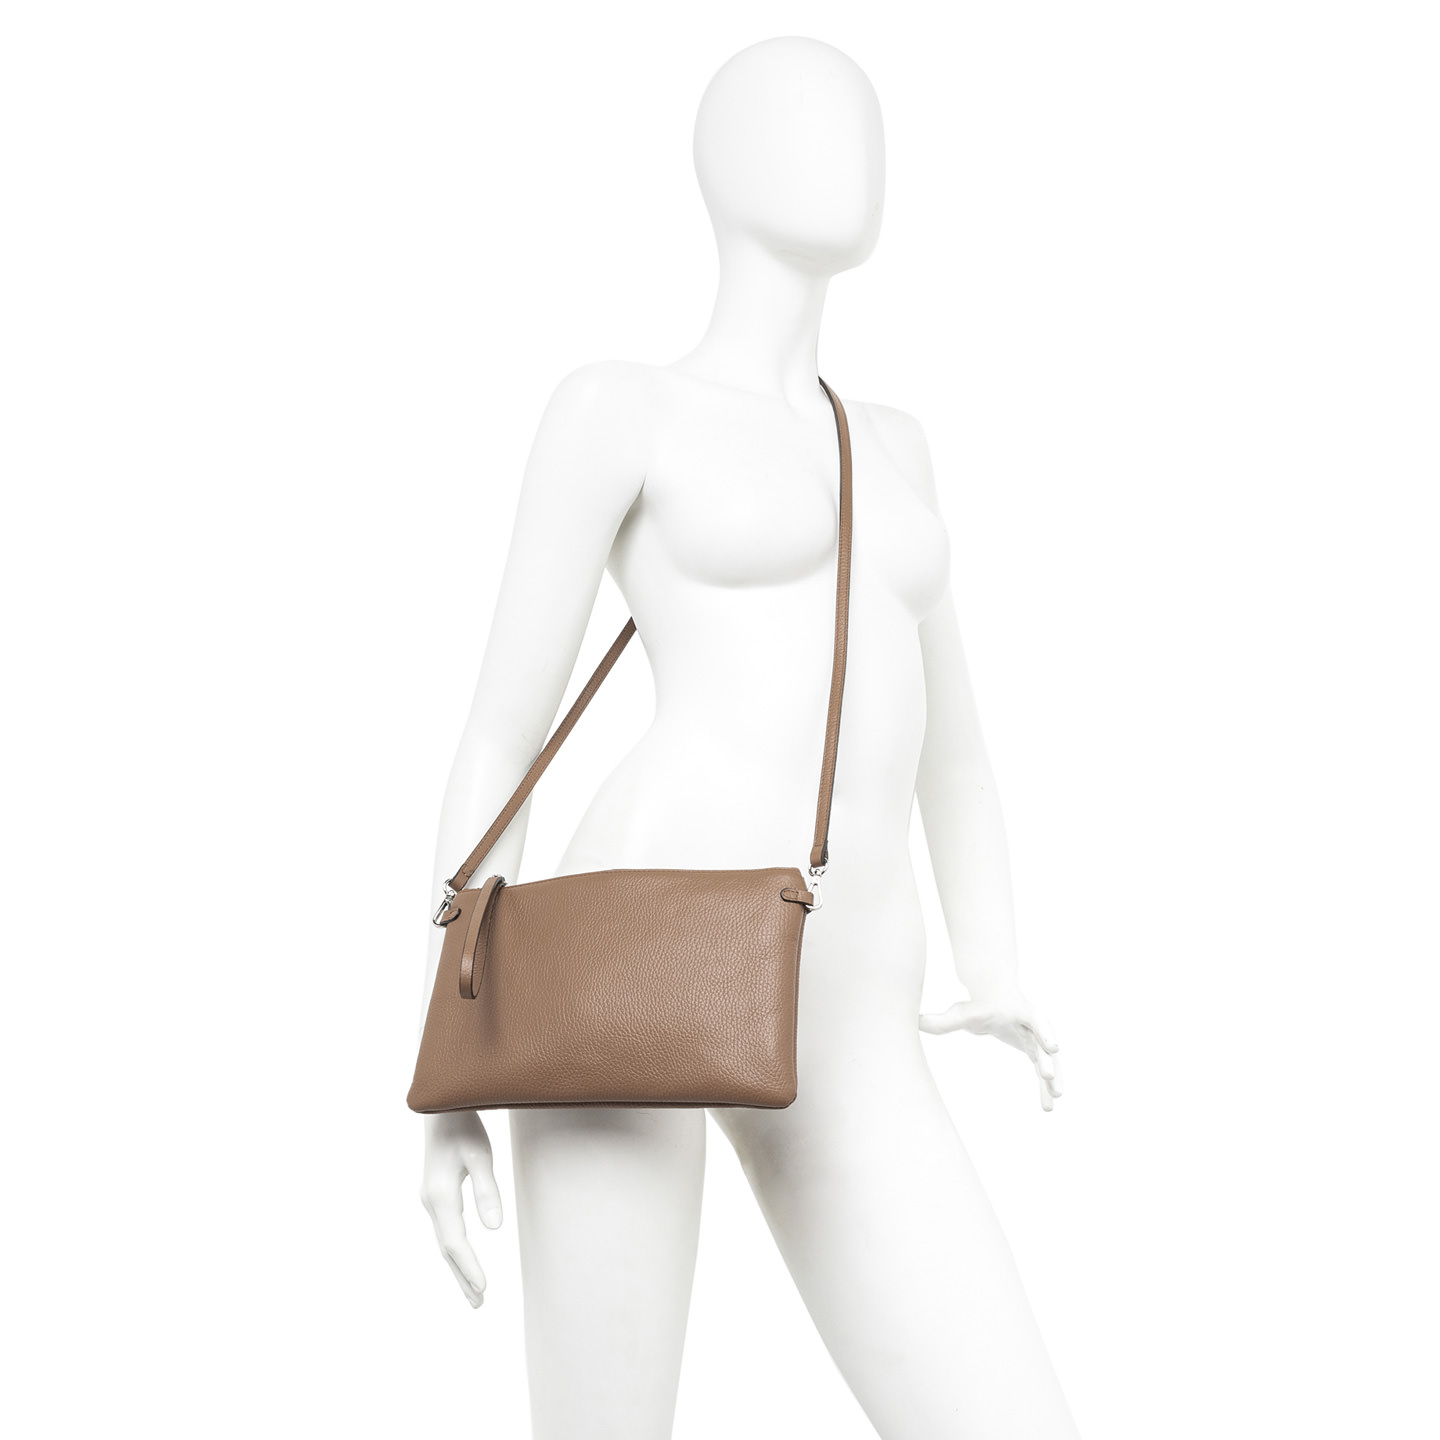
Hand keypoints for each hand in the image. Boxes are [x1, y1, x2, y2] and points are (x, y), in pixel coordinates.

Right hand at [420, 1111, 502, 1306]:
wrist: (441, 1108)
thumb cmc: (464, 1127)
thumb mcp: (480, 1156)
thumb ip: (487, 1191)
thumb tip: (495, 1228)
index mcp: (440, 1196)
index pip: (455, 1243)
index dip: (470, 1267)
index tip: (484, 1289)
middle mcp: (431, 1202)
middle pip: (447, 1249)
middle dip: (462, 1277)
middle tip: (478, 1305)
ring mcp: (430, 1199)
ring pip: (444, 1242)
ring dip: (458, 1267)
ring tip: (474, 1292)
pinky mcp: (435, 1194)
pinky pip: (445, 1231)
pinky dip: (454, 1250)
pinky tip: (463, 1258)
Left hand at [920, 989, 1062, 1110]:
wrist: (994, 998)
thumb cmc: (977, 1006)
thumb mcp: (959, 1013)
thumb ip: (940, 1021)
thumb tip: (913, 1022)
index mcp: (1020, 1011)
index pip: (1037, 1020)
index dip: (1045, 1033)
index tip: (1053, 1047)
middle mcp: (1034, 1024)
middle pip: (1045, 1043)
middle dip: (1048, 1061)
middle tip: (1049, 1078)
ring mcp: (1038, 1039)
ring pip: (1049, 1061)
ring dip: (1052, 1080)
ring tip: (1052, 1102)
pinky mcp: (1036, 1051)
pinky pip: (1044, 1071)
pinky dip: (1045, 1087)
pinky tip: (1046, 1107)